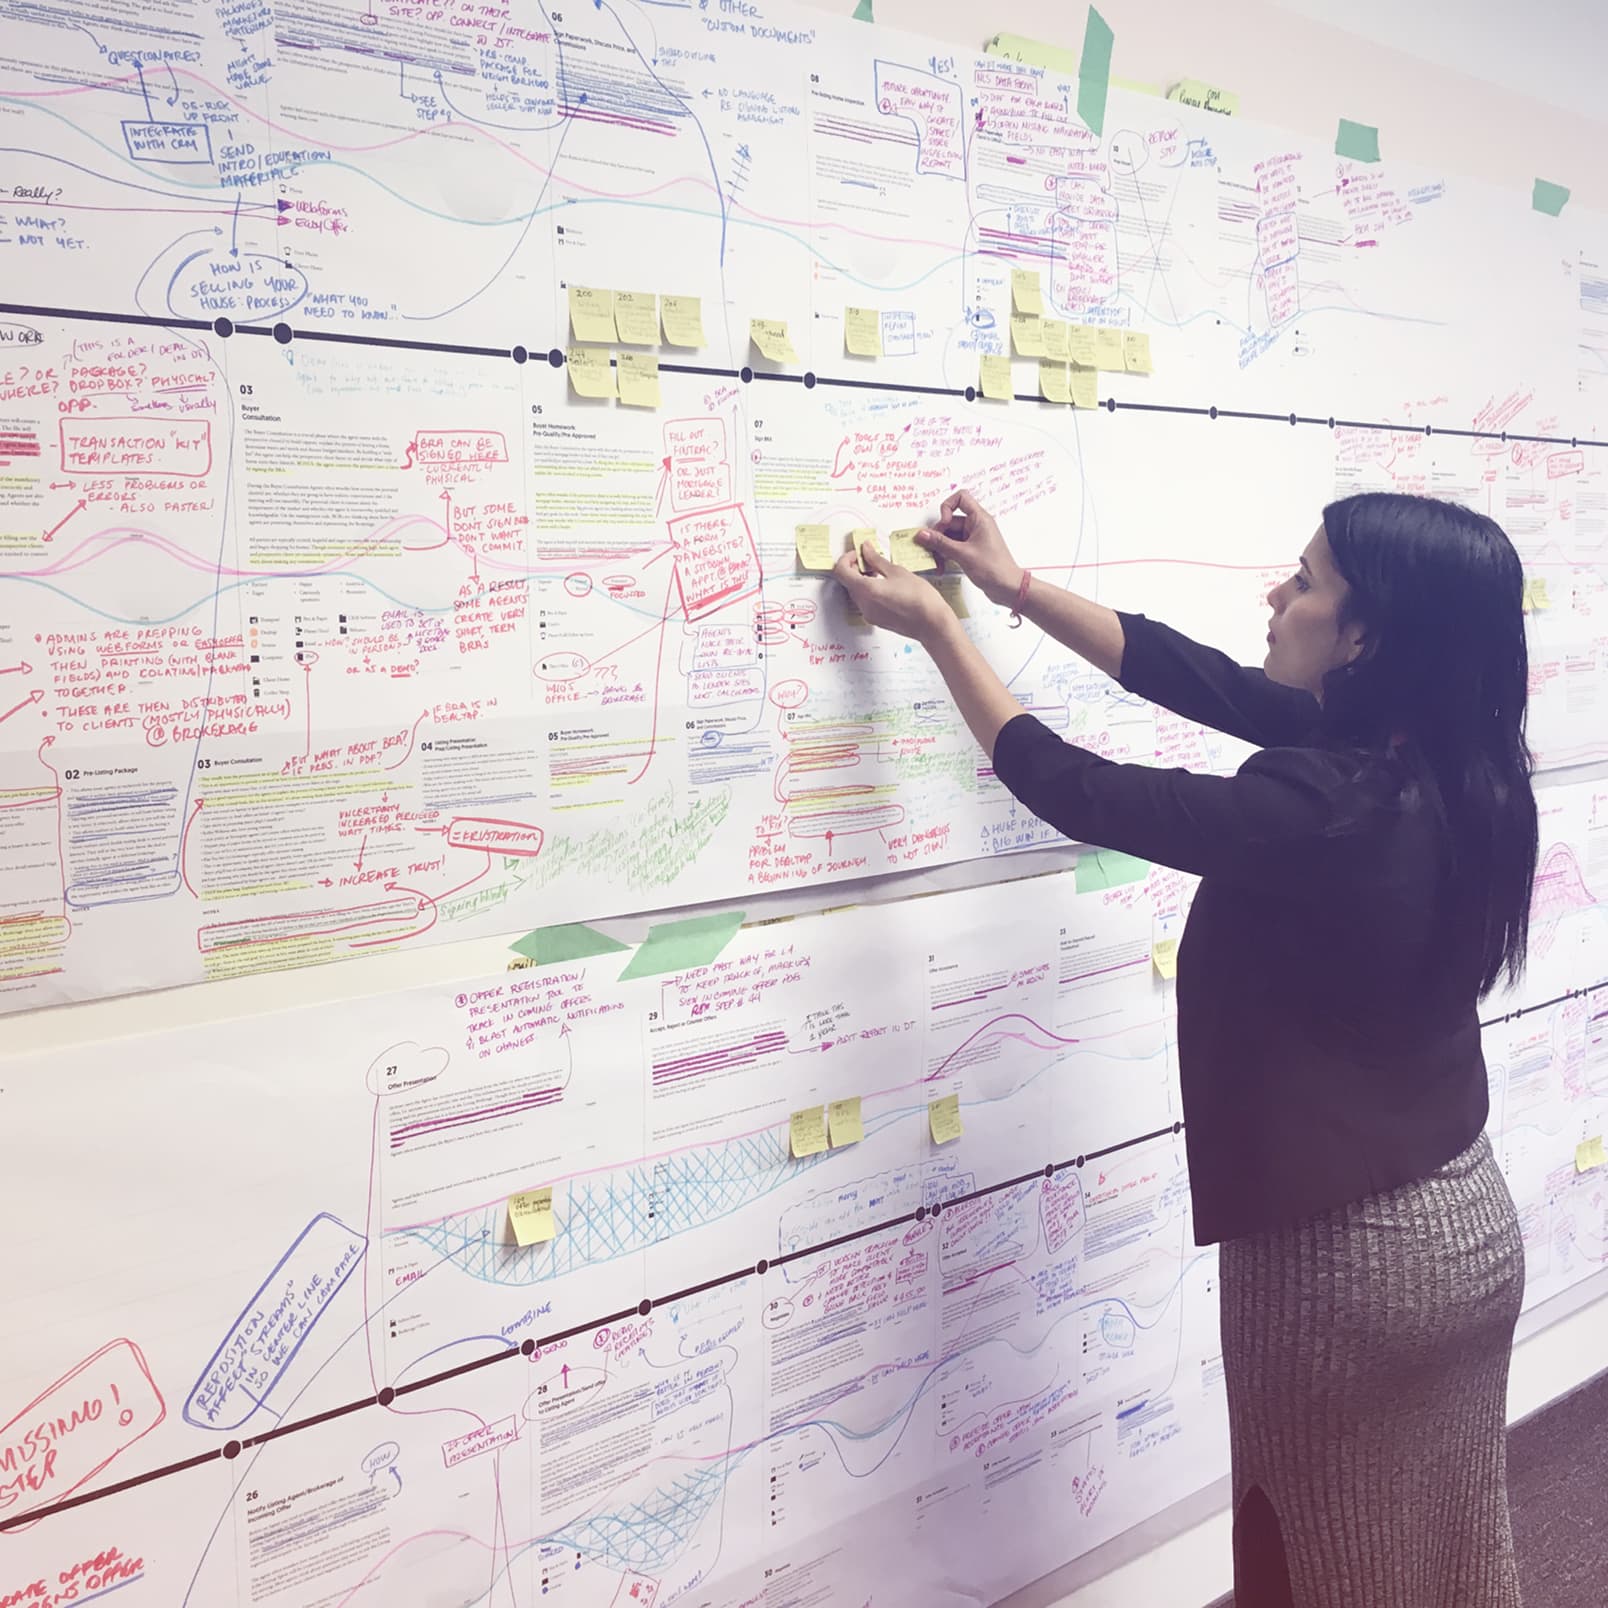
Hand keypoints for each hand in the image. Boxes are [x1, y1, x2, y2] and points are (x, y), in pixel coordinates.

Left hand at [833, 539, 953, 643]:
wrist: (932, 624)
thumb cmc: (919, 598)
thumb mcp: (897, 572)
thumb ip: (876, 560)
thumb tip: (865, 549)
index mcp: (865, 590)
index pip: (841, 571)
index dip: (847, 559)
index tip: (859, 553)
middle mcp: (863, 604)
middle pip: (847, 582)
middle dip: (855, 568)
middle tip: (871, 559)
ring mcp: (869, 614)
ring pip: (856, 592)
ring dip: (862, 579)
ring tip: (881, 571)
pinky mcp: (876, 620)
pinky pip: (865, 602)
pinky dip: (869, 590)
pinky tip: (886, 585)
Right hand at [914, 489, 1023, 608]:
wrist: (1007, 587)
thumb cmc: (993, 568)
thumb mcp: (963, 554)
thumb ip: (940, 543)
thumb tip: (922, 534)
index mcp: (979, 519)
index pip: (961, 498)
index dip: (947, 507)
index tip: (944, 524)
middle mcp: (976, 525)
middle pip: (950, 521)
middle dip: (938, 535)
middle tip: (931, 549)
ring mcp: (973, 538)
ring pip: (949, 536)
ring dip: (940, 548)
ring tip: (936, 562)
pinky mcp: (971, 550)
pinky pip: (953, 546)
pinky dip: (946, 554)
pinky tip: (941, 566)